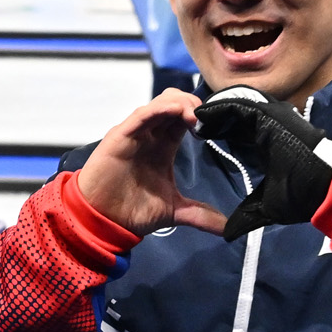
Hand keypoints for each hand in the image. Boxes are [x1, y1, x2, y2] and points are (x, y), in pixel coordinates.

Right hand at [76, 91, 227, 236]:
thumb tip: (228, 229)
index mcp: (163, 146)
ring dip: (181, 103)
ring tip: (195, 115)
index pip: (184, 118)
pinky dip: (159, 109)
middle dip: (194, 104)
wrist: (103, 221)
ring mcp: (136, 133)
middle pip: (175, 103)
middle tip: (208, 118)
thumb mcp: (174, 212)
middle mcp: (150, 135)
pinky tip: (177, 109)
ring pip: (160, 103)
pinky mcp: (121, 136)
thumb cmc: (131, 212)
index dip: (201, 116)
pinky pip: (141, 115)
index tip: (217, 125)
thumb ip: (201, 215)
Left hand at [191, 89, 331, 241]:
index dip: (219, 131)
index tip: (199, 137)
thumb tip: (228, 233)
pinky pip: (237, 106)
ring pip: (233, 105)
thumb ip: (246, 216)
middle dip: (211, 118)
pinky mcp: (269, 115)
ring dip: (211, 111)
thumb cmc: (304, 196)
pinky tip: (200, 115)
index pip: (238, 130)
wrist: (326, 188)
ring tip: (189, 116)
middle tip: (188, 123)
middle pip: (233, 114)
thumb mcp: (267, 207)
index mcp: (269, 141)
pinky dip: (218, 109)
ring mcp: (271, 117)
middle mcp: (270, 124)